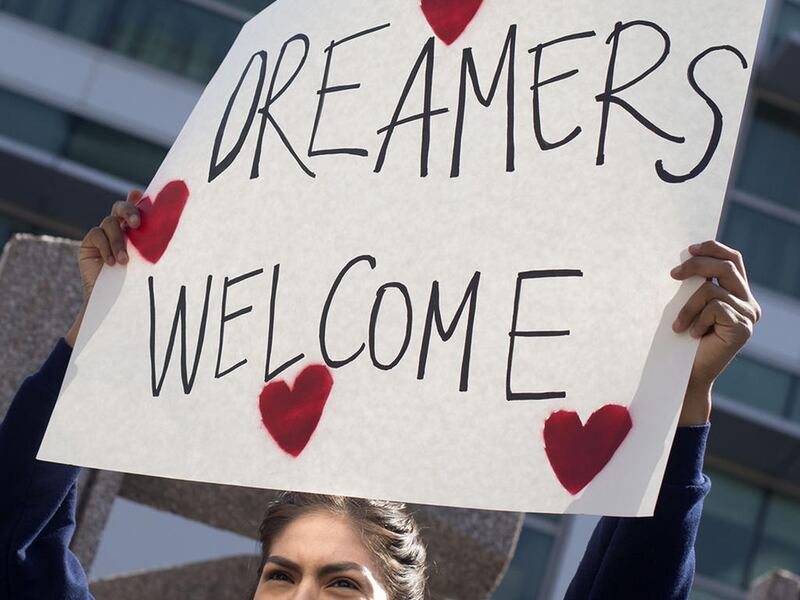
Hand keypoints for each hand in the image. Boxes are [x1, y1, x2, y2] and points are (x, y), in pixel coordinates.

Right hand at [65, 190, 142, 346]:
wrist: (115, 302)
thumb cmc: (138, 282)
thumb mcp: (148, 261)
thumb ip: (153, 241)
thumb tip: (167, 226)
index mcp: (136, 230)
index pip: (137, 207)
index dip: (138, 198)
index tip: (142, 194)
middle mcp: (119, 228)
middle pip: (121, 207)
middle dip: (129, 211)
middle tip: (136, 223)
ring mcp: (103, 234)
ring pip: (109, 223)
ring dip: (118, 241)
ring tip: (124, 261)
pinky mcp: (89, 244)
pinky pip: (96, 235)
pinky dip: (106, 247)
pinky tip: (112, 263)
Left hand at [670, 240, 760, 424]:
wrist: (685, 372)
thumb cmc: (682, 338)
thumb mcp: (689, 303)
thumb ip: (695, 283)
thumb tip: (687, 256)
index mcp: (738, 293)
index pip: (733, 259)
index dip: (713, 248)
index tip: (688, 249)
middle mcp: (748, 303)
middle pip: (725, 267)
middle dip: (696, 266)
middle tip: (673, 275)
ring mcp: (749, 316)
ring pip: (713, 290)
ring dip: (687, 305)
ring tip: (677, 324)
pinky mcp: (743, 329)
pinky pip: (715, 308)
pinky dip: (696, 318)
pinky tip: (691, 334)